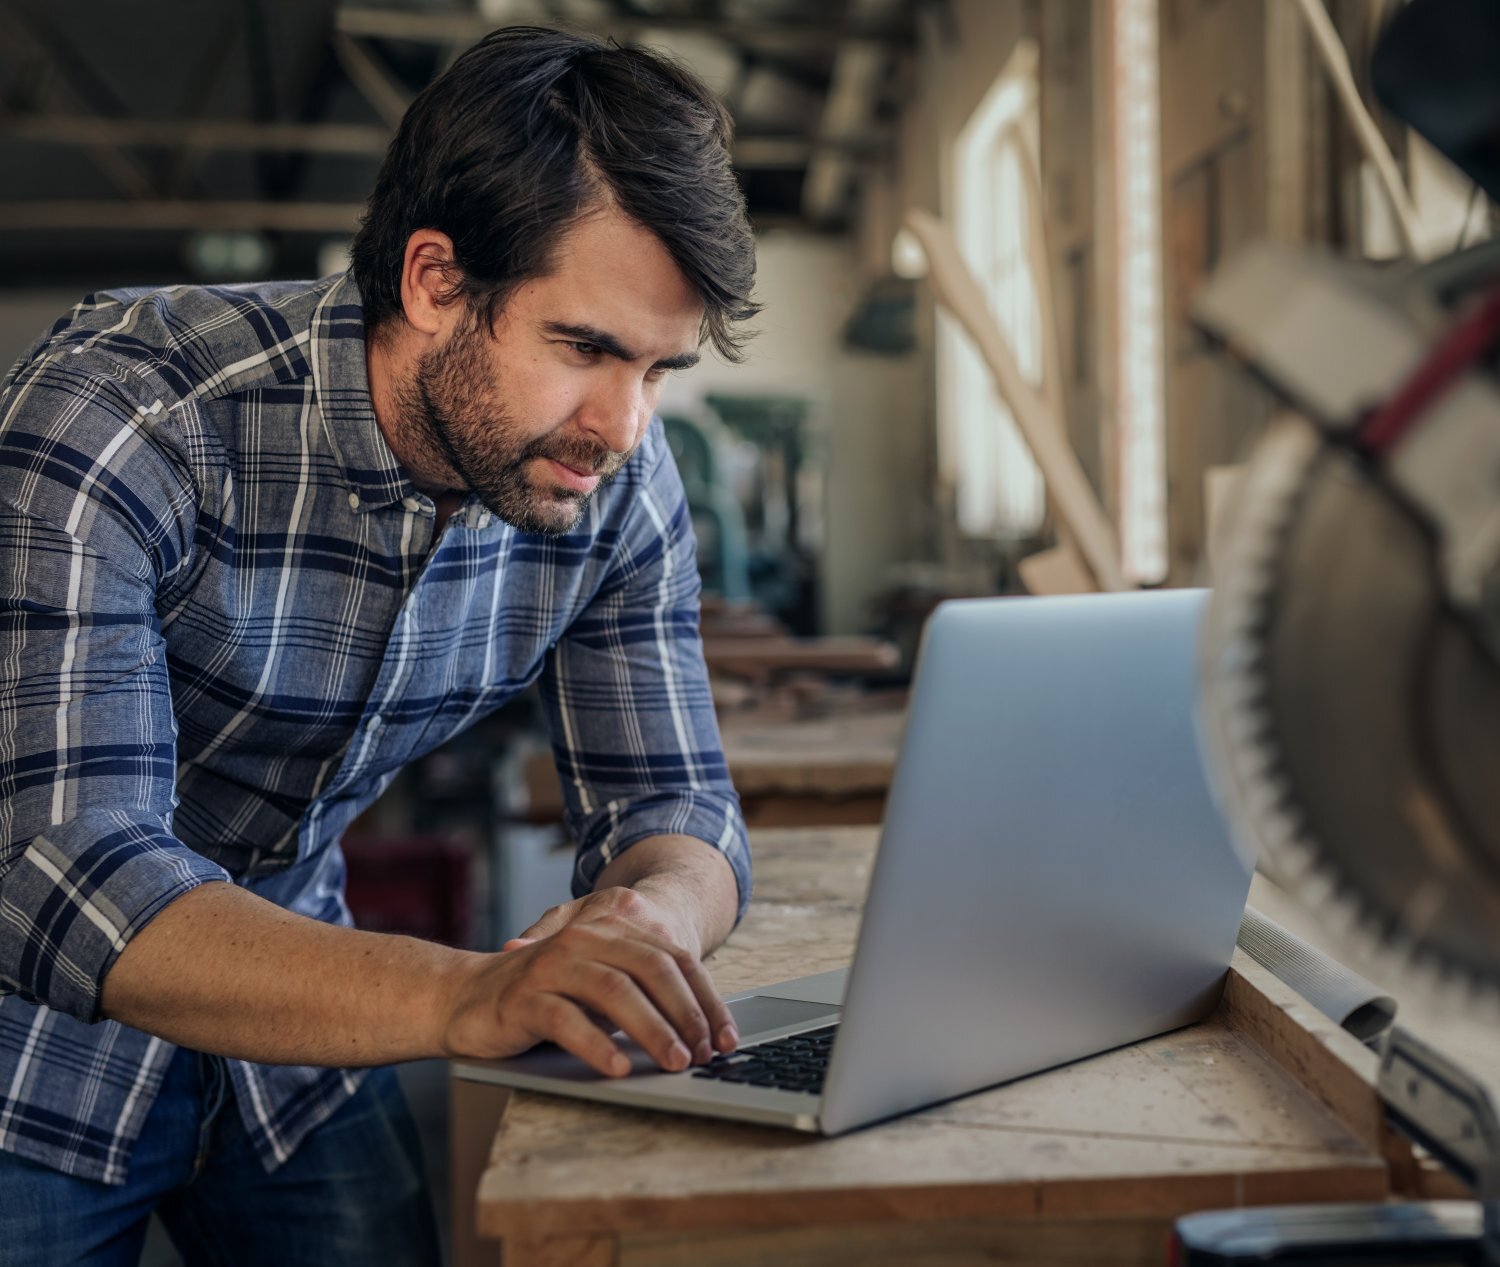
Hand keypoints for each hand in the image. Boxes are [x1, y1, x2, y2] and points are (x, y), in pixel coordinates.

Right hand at [442, 887, 737, 1077]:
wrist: (465, 996)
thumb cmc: (544, 996)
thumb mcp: (598, 988)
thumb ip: (640, 994)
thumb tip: (702, 1031)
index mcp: (610, 930)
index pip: (674, 959)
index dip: (705, 999)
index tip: (726, 1037)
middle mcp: (585, 939)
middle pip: (652, 969)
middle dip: (687, 1013)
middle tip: (706, 1053)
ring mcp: (553, 965)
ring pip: (615, 991)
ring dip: (652, 1029)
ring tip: (676, 1062)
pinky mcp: (524, 997)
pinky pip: (566, 1019)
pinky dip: (597, 1045)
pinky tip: (617, 1068)